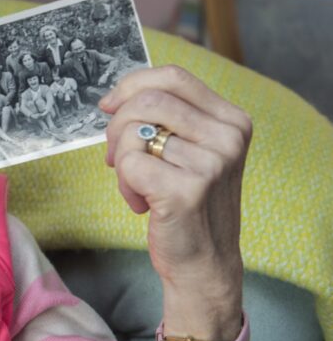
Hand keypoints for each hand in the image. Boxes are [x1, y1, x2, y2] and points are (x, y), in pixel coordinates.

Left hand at [99, 66, 251, 340]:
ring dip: (121, 161)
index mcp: (231, 120)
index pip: (174, 77)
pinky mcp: (186, 190)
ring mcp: (210, 163)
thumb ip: (167, 119)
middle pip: (148, 100)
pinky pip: (129, 164)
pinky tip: (142, 203)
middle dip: (117, 126)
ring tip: (137, 184)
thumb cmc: (190, 203)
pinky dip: (124, 184)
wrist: (205, 264)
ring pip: (133, 133)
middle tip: (115, 156)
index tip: (109, 105)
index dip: (132, 85)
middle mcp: (227, 137)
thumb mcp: (192, 151)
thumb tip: (114, 99)